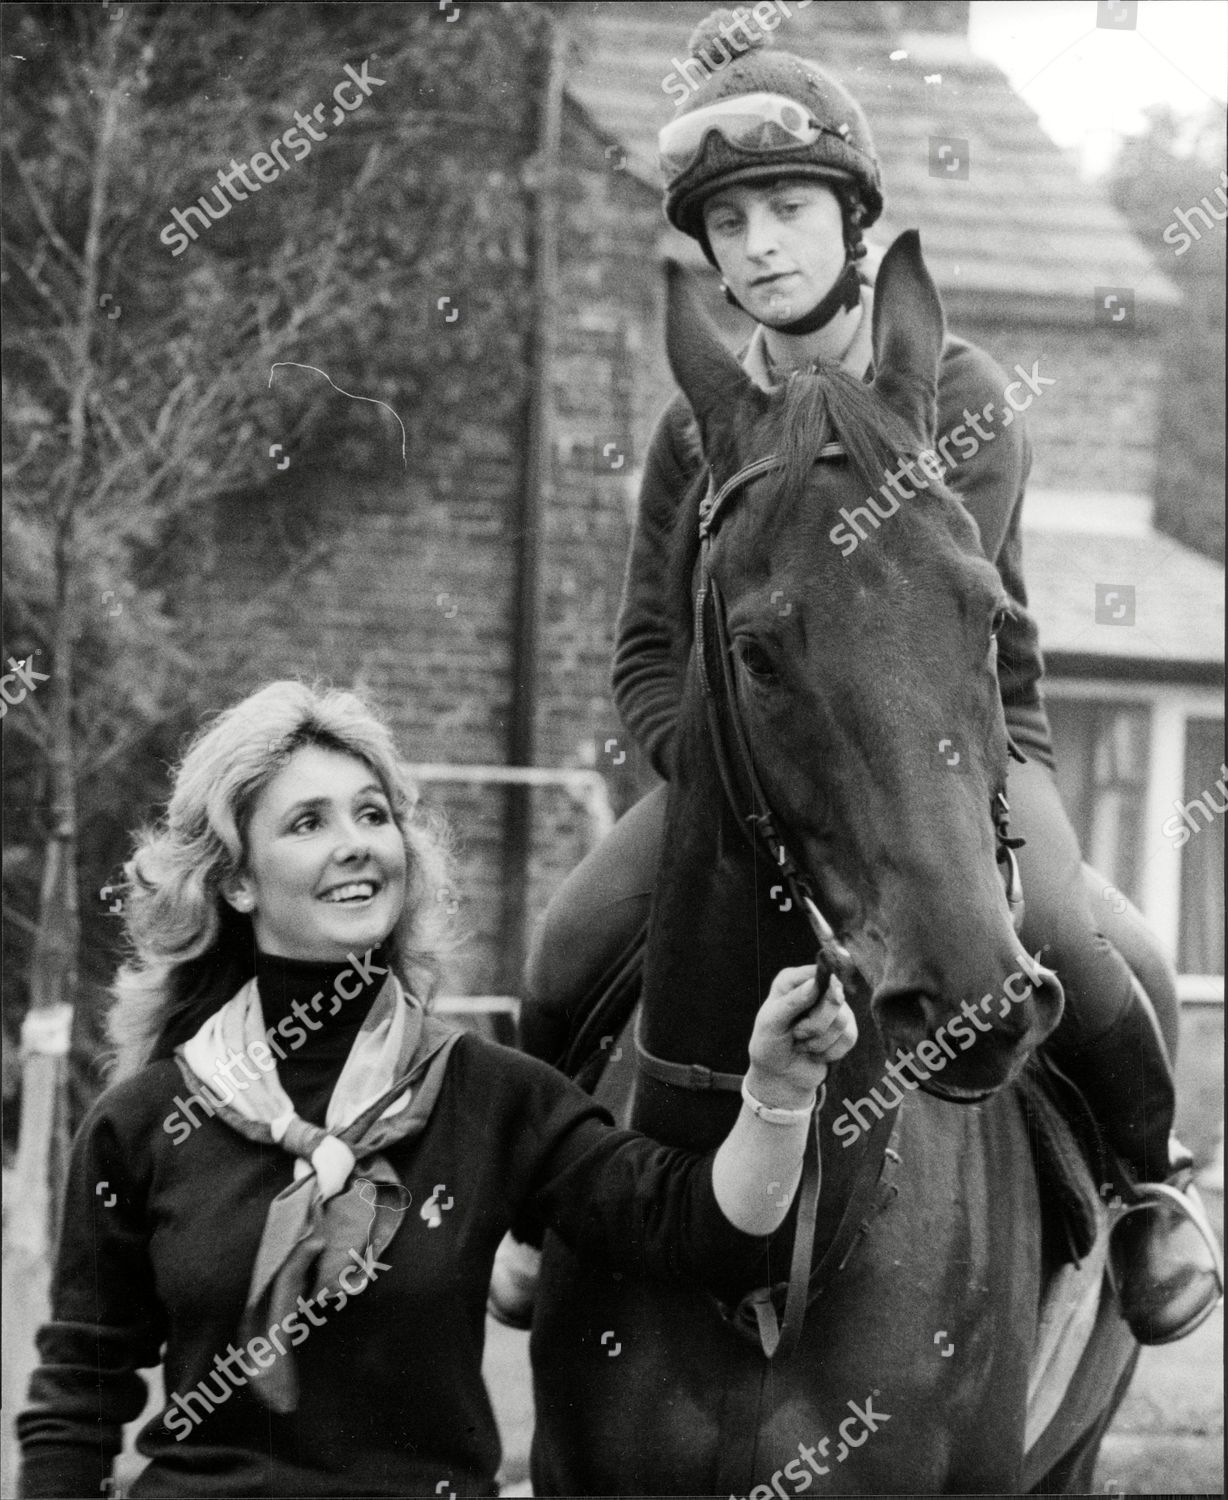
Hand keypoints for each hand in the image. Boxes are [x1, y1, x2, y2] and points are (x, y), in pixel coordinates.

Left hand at [746, 965, 857, 1108]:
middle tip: (797, 1034)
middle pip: (835, 997)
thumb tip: (815, 983)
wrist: (779, 1075)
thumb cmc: (769, 1043)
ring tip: (802, 1044)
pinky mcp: (845, 1029)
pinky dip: (830, 1052)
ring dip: (819, 1041)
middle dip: (815, 1024)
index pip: (819, 972)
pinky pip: (849, 1037)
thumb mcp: (772, 1022)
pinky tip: (815, 1053)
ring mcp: (833, 1008)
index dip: (820, 990)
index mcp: (793, 980)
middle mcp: (816, 989)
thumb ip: (792, 1001)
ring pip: (843, 1020)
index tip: (808, 1011)